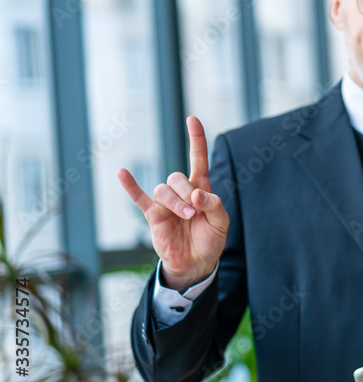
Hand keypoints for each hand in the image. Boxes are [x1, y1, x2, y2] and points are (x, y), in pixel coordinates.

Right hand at [117, 116, 229, 289]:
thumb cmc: (210, 239)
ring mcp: (165, 203)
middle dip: (187, 192)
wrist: (196, 262)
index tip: (192, 119)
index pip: (198, 159)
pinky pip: (138, 198)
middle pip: (177, 177)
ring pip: (163, 190)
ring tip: (188, 216)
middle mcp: (181, 192)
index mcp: (201, 188)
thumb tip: (196, 193)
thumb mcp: (222, 222)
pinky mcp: (153, 216)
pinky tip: (122, 173)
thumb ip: (214, 204)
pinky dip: (130, 186)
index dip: (197, 139)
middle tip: (196, 211)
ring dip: (176, 202)